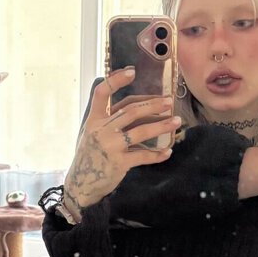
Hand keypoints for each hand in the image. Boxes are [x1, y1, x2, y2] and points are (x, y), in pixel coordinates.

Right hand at [64, 67, 178, 213]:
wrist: (81, 184)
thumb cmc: (91, 155)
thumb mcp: (92, 133)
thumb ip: (109, 119)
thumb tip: (139, 106)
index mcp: (93, 119)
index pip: (102, 93)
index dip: (116, 80)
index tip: (132, 71)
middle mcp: (101, 130)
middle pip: (130, 111)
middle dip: (153, 104)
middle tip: (169, 101)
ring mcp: (110, 146)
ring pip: (141, 131)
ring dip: (161, 125)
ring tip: (176, 122)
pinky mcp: (119, 163)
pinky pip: (143, 156)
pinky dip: (157, 155)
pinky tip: (168, 152)